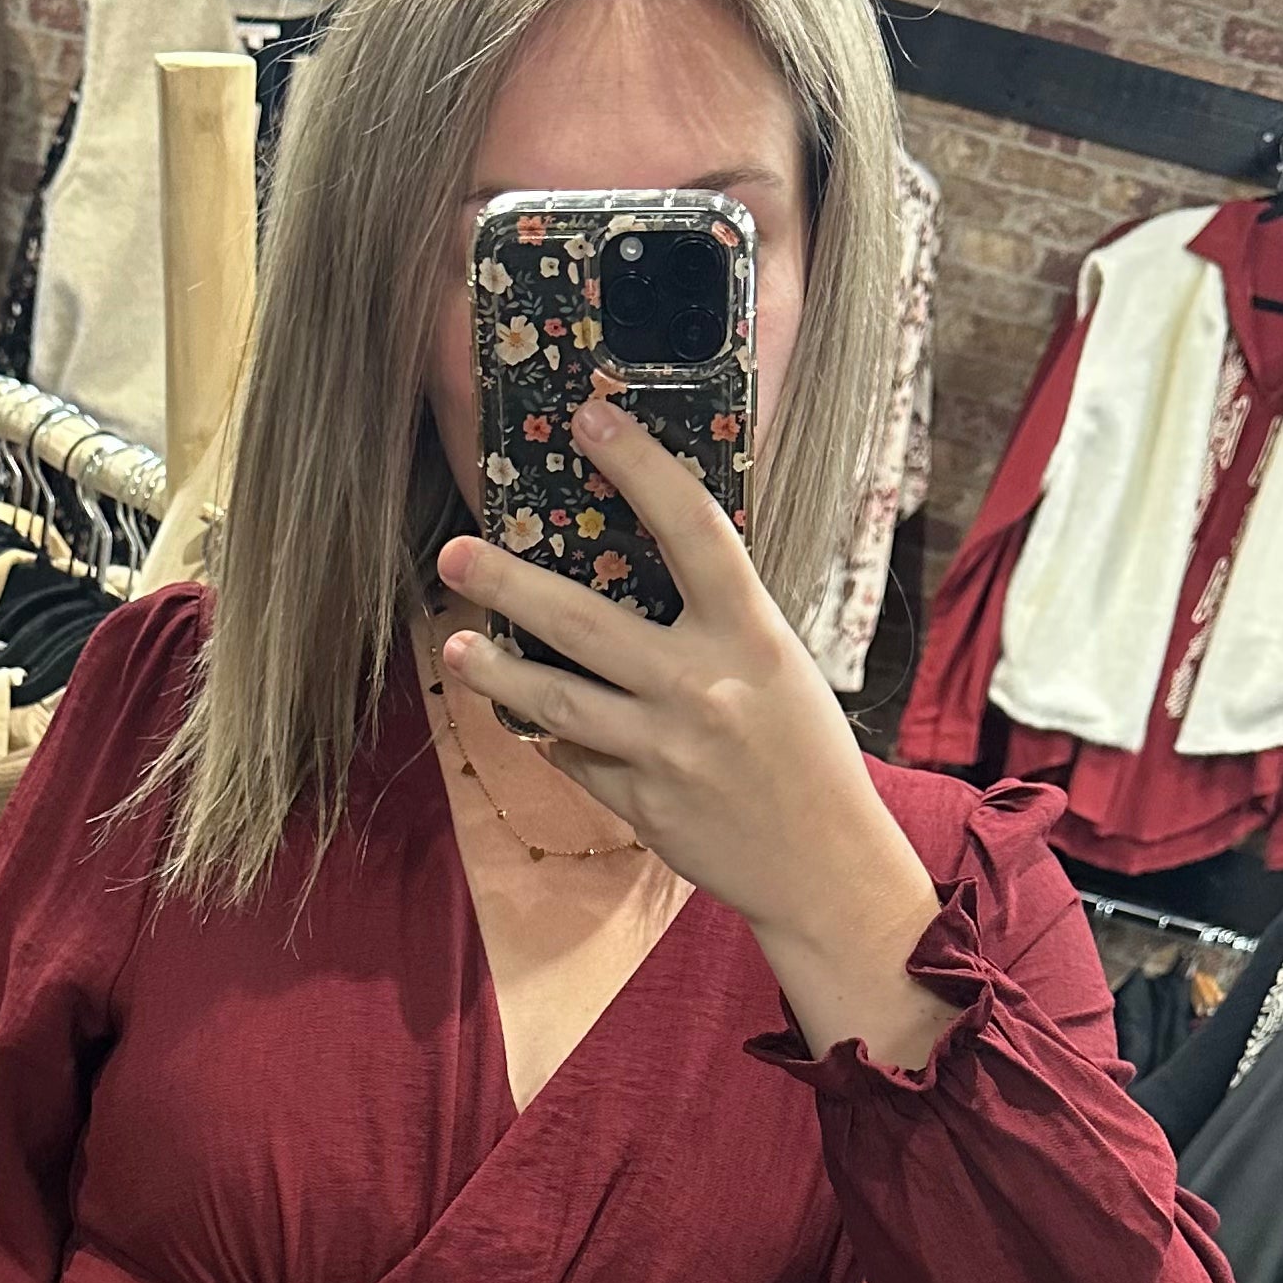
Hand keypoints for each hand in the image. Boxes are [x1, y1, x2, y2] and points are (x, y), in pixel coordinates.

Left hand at [439, 396, 953, 1068]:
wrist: (826, 866)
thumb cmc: (805, 754)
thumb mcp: (779, 667)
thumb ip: (719, 620)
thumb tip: (639, 566)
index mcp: (752, 636)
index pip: (693, 528)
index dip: (640, 466)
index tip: (590, 417)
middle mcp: (703, 687)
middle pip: (586, 623)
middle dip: (511, 584)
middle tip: (455, 553)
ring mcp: (665, 751)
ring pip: (557, 701)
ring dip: (497, 671)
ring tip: (456, 647)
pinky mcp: (641, 805)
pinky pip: (575, 757)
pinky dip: (550, 735)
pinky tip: (523, 715)